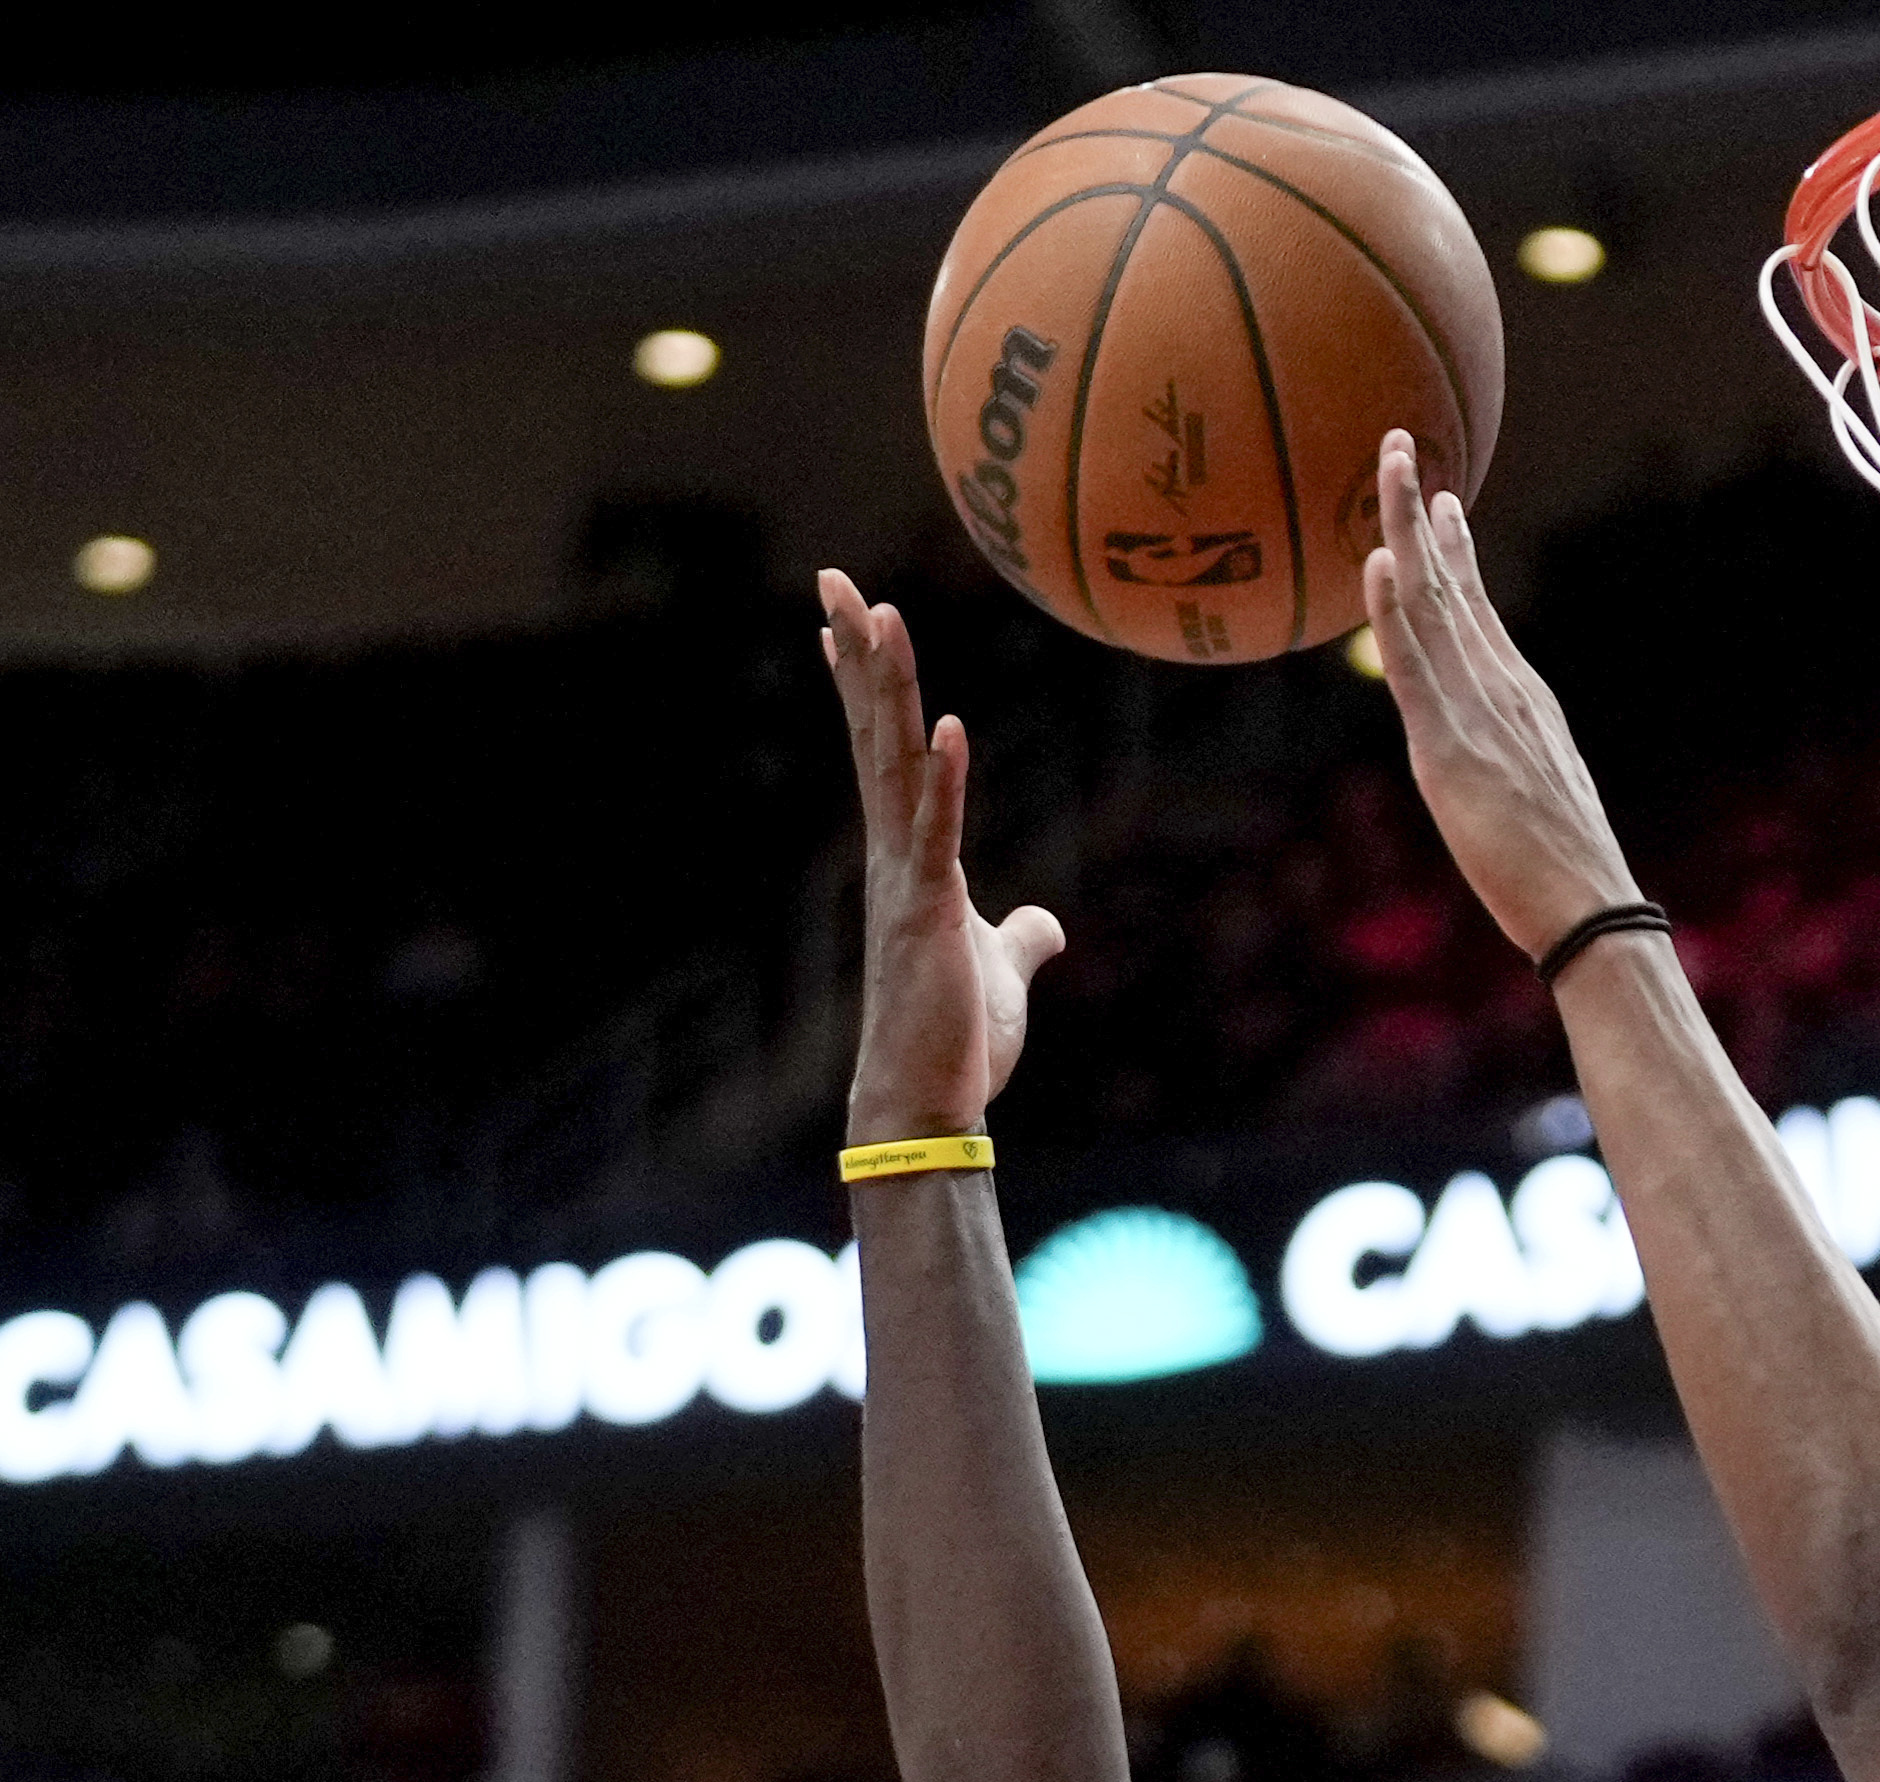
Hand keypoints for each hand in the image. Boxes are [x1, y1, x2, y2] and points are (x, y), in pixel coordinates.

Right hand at [817, 568, 1063, 1142]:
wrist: (928, 1105)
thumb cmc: (956, 1043)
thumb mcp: (1001, 975)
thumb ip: (1021, 940)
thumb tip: (1045, 922)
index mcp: (908, 861)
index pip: (883, 755)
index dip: (865, 688)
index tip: (845, 624)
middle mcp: (895, 857)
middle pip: (876, 736)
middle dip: (858, 656)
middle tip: (833, 579)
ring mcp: (908, 880)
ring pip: (898, 764)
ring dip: (892, 690)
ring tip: (879, 613)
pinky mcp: (932, 914)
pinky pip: (940, 834)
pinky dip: (948, 781)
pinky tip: (952, 726)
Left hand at [1361, 442, 1646, 964]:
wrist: (1589, 907)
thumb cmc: (1563, 873)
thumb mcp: (1535, 798)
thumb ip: (1508, 763)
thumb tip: (1494, 768)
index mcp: (1520, 699)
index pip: (1478, 610)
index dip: (1454, 551)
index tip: (1441, 501)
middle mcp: (1499, 688)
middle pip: (1449, 584)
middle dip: (1420, 510)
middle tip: (1397, 444)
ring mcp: (1477, 712)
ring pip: (1431, 602)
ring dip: (1403, 527)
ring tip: (1385, 464)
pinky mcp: (1451, 749)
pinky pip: (1416, 665)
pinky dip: (1396, 609)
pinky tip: (1380, 561)